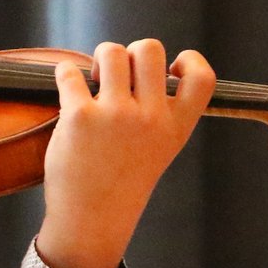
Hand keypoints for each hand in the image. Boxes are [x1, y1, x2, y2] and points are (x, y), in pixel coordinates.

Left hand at [35, 39, 214, 267]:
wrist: (91, 219)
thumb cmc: (121, 180)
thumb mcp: (158, 148)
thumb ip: (161, 112)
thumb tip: (141, 62)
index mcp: (175, 127)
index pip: (203, 78)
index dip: (189, 61)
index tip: (170, 68)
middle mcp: (150, 118)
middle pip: (149, 49)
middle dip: (130, 53)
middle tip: (118, 76)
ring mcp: (115, 115)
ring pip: (110, 52)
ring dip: (99, 59)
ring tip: (93, 80)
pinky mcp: (80, 117)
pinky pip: (70, 72)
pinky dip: (65, 74)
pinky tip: (67, 87)